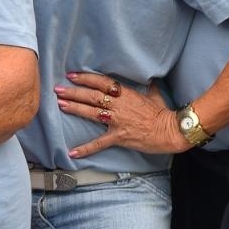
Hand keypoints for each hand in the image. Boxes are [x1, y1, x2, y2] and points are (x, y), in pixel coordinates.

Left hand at [57, 71, 183, 156]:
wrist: (170, 130)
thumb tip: (150, 80)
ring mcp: (117, 121)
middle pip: (92, 96)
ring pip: (92, 112)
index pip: (102, 82)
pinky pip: (99, 143)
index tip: (72, 76)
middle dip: (74, 92)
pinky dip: (85, 148)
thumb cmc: (163, 112)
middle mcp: (118, 105)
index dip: (86, 78)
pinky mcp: (118, 136)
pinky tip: (72, 152)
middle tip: (58, 89)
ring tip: (60, 104)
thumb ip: (147, 87)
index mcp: (126, 93)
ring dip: (75, 108)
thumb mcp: (154, 94)